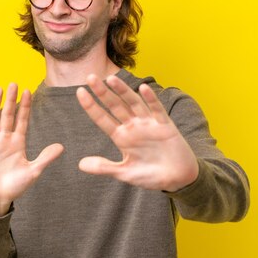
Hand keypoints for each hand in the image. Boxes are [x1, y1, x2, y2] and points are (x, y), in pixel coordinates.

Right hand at [0, 84, 63, 216]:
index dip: (25, 106)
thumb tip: (61, 147)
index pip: (22, 120)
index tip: (28, 92)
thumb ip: (45, 158)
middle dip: (11, 100)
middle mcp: (5, 139)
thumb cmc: (15, 187)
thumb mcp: (33, 171)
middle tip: (14, 83)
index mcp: (18, 143)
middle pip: (8, 115)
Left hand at [76, 74, 198, 191]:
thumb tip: (80, 164)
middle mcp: (133, 127)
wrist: (177, 179)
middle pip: (115, 106)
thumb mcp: (124, 173)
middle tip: (90, 77)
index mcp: (121, 137)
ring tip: (111, 79)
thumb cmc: (150, 175)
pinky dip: (151, 99)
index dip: (91, 106)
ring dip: (123, 91)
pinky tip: (143, 88)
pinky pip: (157, 110)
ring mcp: (148, 124)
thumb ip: (104, 167)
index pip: (102, 119)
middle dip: (103, 93)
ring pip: (133, 103)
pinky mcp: (165, 126)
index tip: (79, 92)